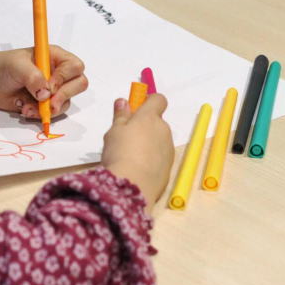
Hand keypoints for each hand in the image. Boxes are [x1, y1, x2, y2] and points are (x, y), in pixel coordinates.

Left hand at [0, 40, 87, 118]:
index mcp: (54, 57)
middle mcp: (58, 72)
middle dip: (64, 96)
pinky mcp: (46, 104)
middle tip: (49, 104)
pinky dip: (40, 115)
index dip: (65, 77)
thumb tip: (46, 94)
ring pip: (66, 102)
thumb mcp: (17, 66)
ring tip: (28, 108)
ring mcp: (54, 90)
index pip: (74, 66)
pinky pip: (53, 113)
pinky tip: (25, 110)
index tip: (50, 86)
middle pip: (79, 84)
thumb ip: (33, 77)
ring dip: (49, 109)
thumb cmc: (4, 67)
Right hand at [101, 94, 173, 211]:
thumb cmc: (120, 152)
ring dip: (147, 144)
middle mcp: (163, 130)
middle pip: (156, 122)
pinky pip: (159, 157)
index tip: (135, 110)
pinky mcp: (169, 166)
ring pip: (158, 140)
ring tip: (129, 158)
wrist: (134, 184)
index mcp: (150, 117)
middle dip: (144, 127)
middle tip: (125, 139)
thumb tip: (124, 101)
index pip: (158, 99)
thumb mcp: (114, 131)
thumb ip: (121, 115)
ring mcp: (168, 149)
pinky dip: (151, 160)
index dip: (148, 102)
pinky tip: (137, 170)